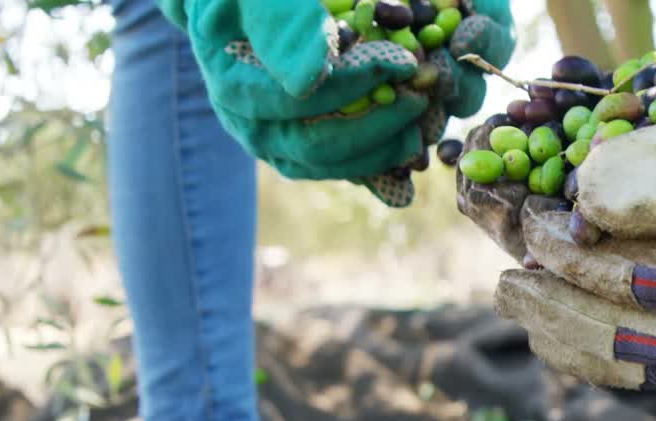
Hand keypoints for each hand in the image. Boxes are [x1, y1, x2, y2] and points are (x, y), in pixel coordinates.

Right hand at [156, 0, 510, 207]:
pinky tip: (409, 160)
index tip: (403, 63)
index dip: (356, 83)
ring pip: (330, 165)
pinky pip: (339, 169)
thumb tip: (308, 79)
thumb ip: (283, 24)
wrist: (252, 9)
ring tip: (420, 133)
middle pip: (317, 145)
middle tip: (421, 102)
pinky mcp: (299, 153)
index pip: (302, 97)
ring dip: (381, 154)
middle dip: (377, 127)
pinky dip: (375, 168)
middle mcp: (249, 126)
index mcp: (235, 86)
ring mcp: (274, 145)